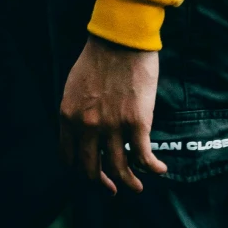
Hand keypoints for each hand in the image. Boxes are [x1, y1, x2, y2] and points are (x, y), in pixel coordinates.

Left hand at [58, 37, 167, 194]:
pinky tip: (159, 169)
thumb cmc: (99, 57)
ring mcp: (112, 127)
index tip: (90, 176)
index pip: (68, 159)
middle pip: (91, 171)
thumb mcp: (74, 87)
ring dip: (129, 184)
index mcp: (68, 117)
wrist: (121, 39)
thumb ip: (76, 113)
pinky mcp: (137, 124)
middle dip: (102, 185)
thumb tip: (84, 134)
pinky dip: (152, 168)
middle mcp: (88, 127)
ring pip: (119, 171)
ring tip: (137, 187)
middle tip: (112, 189)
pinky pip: (143, 157)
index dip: (79, 173)